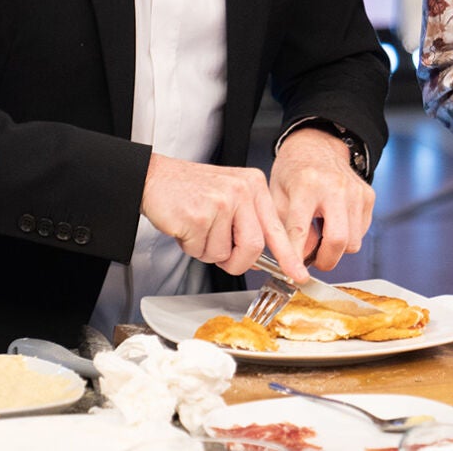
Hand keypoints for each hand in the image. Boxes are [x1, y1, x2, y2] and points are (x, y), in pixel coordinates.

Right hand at [141, 153, 304, 280]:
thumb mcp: (229, 194)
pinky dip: (191, 247)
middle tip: (222, 254)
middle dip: (237, 262)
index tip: (298, 274)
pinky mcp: (199, 217)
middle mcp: (241, 190)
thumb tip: (261, 256)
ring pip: (224, 253)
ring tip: (197, 228)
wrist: (153, 177)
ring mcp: (221, 203)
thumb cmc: (190, 189)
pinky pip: (201, 251)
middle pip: (253, 247)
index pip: (276, 227)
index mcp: (253, 185)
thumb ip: (248, 220)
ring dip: (207, 250)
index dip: (288, 256)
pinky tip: (185, 227)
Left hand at [270, 128, 374, 271]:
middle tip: (313, 262)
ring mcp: (355, 191)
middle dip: (325, 260)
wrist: (317, 146)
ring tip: (321, 236)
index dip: (295, 257)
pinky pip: (361, 232)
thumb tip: (302, 257)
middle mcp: (335, 187)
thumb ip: (286, 229)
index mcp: (306, 185)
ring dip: (336, 249)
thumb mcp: (277, 197)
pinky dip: (348, 236)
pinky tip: (334, 223)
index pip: (299, 230)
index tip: (294, 275)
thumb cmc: (294, 172)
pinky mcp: (368, 196)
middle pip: (338, 240)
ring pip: (353, 242)